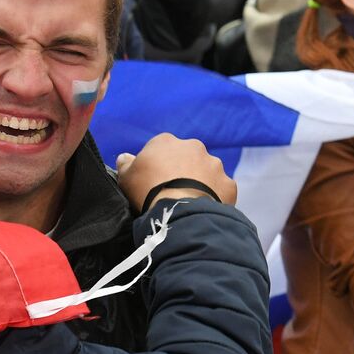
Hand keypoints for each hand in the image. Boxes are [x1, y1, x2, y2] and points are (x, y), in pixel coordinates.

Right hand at [115, 132, 235, 209]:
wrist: (179, 211)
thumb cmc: (148, 191)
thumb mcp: (126, 177)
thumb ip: (126, 164)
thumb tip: (125, 157)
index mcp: (166, 141)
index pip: (160, 148)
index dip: (156, 165)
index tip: (152, 181)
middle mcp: (193, 146)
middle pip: (186, 157)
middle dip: (181, 170)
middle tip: (172, 190)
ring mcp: (214, 164)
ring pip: (206, 171)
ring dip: (200, 181)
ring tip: (189, 201)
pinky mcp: (228, 183)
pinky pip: (221, 189)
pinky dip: (215, 196)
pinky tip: (204, 208)